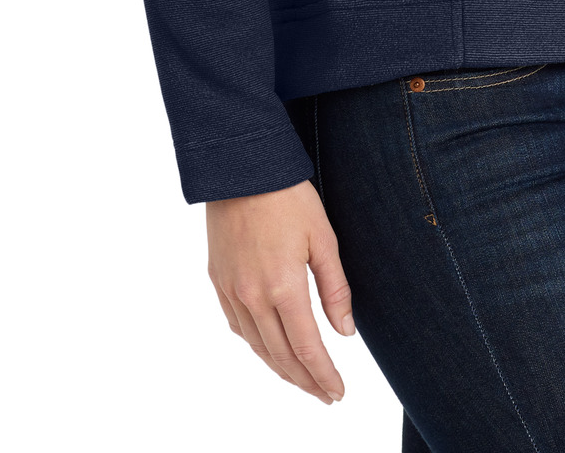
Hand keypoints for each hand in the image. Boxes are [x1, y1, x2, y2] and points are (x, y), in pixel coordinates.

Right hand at [206, 178, 354, 404]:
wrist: (241, 168)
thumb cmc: (287, 196)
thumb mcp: (323, 238)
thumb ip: (335, 288)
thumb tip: (345, 332)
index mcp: (283, 287)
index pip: (307, 349)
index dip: (324, 375)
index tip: (338, 392)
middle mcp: (252, 296)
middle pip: (281, 356)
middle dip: (305, 381)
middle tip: (325, 396)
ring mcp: (231, 290)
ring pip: (257, 346)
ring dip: (281, 370)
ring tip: (302, 381)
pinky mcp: (218, 280)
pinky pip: (237, 327)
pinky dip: (257, 345)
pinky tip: (270, 349)